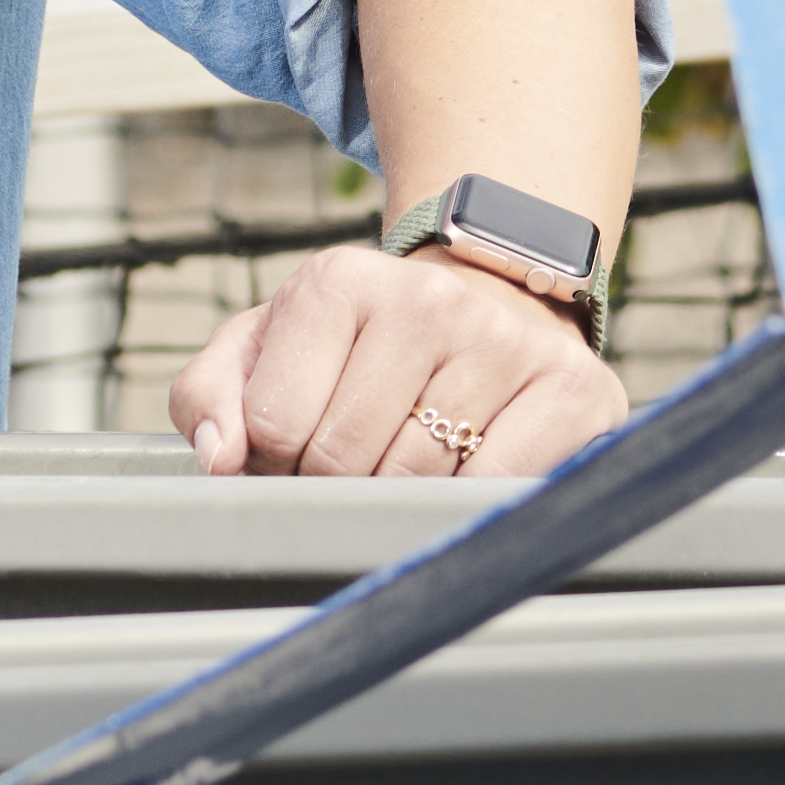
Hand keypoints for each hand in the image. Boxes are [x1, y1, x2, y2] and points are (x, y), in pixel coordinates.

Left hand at [174, 241, 631, 484]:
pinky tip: (462, 471)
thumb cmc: (360, 349)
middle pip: (342, 458)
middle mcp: (429, 299)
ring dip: (395, 497)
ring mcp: (506, 342)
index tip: (292, 450)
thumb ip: (211, 396)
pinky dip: (467, 502)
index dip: (271, 462)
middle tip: (351, 463)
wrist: (487, 311)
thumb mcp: (266, 350)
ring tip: (404, 459)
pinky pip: (496, 488)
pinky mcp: (572, 390)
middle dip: (332, 484)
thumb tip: (221, 457)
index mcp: (339, 282)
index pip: (273, 424)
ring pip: (415, 480)